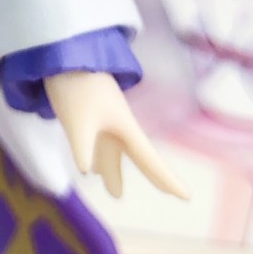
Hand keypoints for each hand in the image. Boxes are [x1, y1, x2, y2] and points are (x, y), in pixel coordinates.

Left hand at [45, 71, 188, 199]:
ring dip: (113, 172)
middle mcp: (119, 125)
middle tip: (172, 193)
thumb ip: (83, 150)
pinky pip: (98, 144)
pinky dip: (98, 159)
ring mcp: (104, 120)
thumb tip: (86, 172)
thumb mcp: (79, 122)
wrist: (65, 55)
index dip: (168, 180)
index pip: (151, 159)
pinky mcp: (88, 114)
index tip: (187, 197)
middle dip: (152, 175)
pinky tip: (90, 170)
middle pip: (138, 155)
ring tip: (115, 194)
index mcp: (125, 126)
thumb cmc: (76, 87)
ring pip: (113, 152)